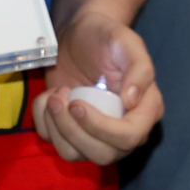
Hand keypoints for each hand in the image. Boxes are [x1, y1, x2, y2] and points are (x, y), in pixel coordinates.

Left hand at [32, 13, 164, 164]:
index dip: (100, 127)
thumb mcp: (126, 41)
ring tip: (55, 95)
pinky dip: (44, 122)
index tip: (76, 103)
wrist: (79, 34)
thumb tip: (132, 100)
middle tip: (59, 97)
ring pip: (75, 154)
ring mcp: (96, 134)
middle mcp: (124, 129)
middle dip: (73, 130)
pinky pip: (54, 143)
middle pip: (102, 155)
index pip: (129, 137)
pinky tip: (49, 97)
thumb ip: (139, 68)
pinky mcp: (72, 132)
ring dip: (57, 127)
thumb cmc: (106, 36)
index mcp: (145, 110)